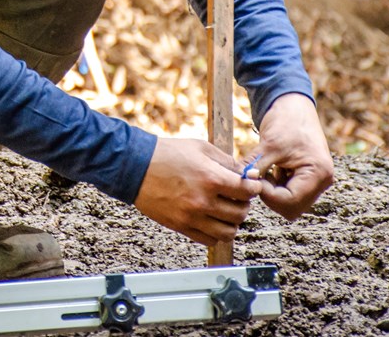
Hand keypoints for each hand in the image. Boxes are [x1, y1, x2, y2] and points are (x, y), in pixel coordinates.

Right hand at [134, 138, 261, 244]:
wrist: (135, 166)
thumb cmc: (167, 153)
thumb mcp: (200, 148)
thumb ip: (227, 161)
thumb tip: (249, 174)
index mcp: (211, 178)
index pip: (248, 191)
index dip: (253, 188)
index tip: (250, 185)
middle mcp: (203, 200)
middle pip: (241, 214)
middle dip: (244, 205)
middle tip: (237, 197)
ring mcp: (192, 216)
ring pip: (228, 232)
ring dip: (232, 222)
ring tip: (226, 211)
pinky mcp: (181, 226)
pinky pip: (210, 240)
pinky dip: (216, 233)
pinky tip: (212, 219)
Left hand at [253, 93, 334, 219]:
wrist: (293, 104)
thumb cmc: (286, 120)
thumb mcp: (269, 145)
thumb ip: (256, 167)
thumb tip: (241, 184)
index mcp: (318, 173)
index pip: (291, 201)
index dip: (268, 194)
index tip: (253, 177)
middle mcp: (322, 181)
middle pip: (292, 207)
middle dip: (270, 195)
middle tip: (257, 175)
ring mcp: (315, 181)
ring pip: (289, 203)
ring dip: (272, 191)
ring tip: (264, 169)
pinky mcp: (306, 178)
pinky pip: (289, 193)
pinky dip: (275, 186)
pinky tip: (269, 169)